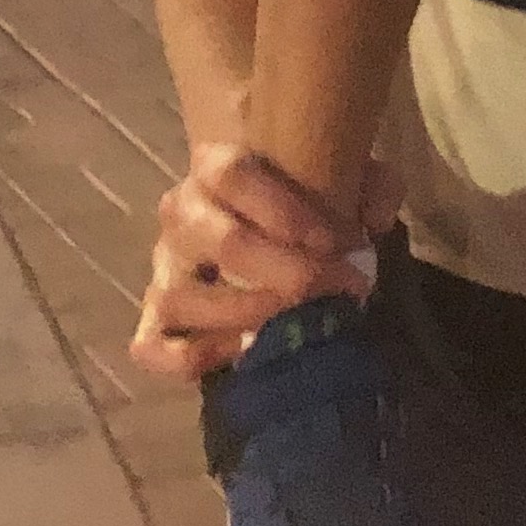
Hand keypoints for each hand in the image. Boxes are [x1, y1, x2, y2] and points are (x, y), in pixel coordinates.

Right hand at [130, 143, 393, 382]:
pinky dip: (194, 357)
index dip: (286, 210)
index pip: (232, 173)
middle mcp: (182, 215)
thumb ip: (371, 186)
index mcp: (216, 169)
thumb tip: (373, 220)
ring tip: (294, 323)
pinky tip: (243, 349)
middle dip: (287, 273)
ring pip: (179, 297)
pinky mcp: (156, 323)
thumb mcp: (345, 180)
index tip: (338, 241)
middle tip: (336, 288)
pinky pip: (152, 348)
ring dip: (245, 315)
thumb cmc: (302, 203)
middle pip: (221, 241)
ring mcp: (164, 272)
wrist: (258, 231)